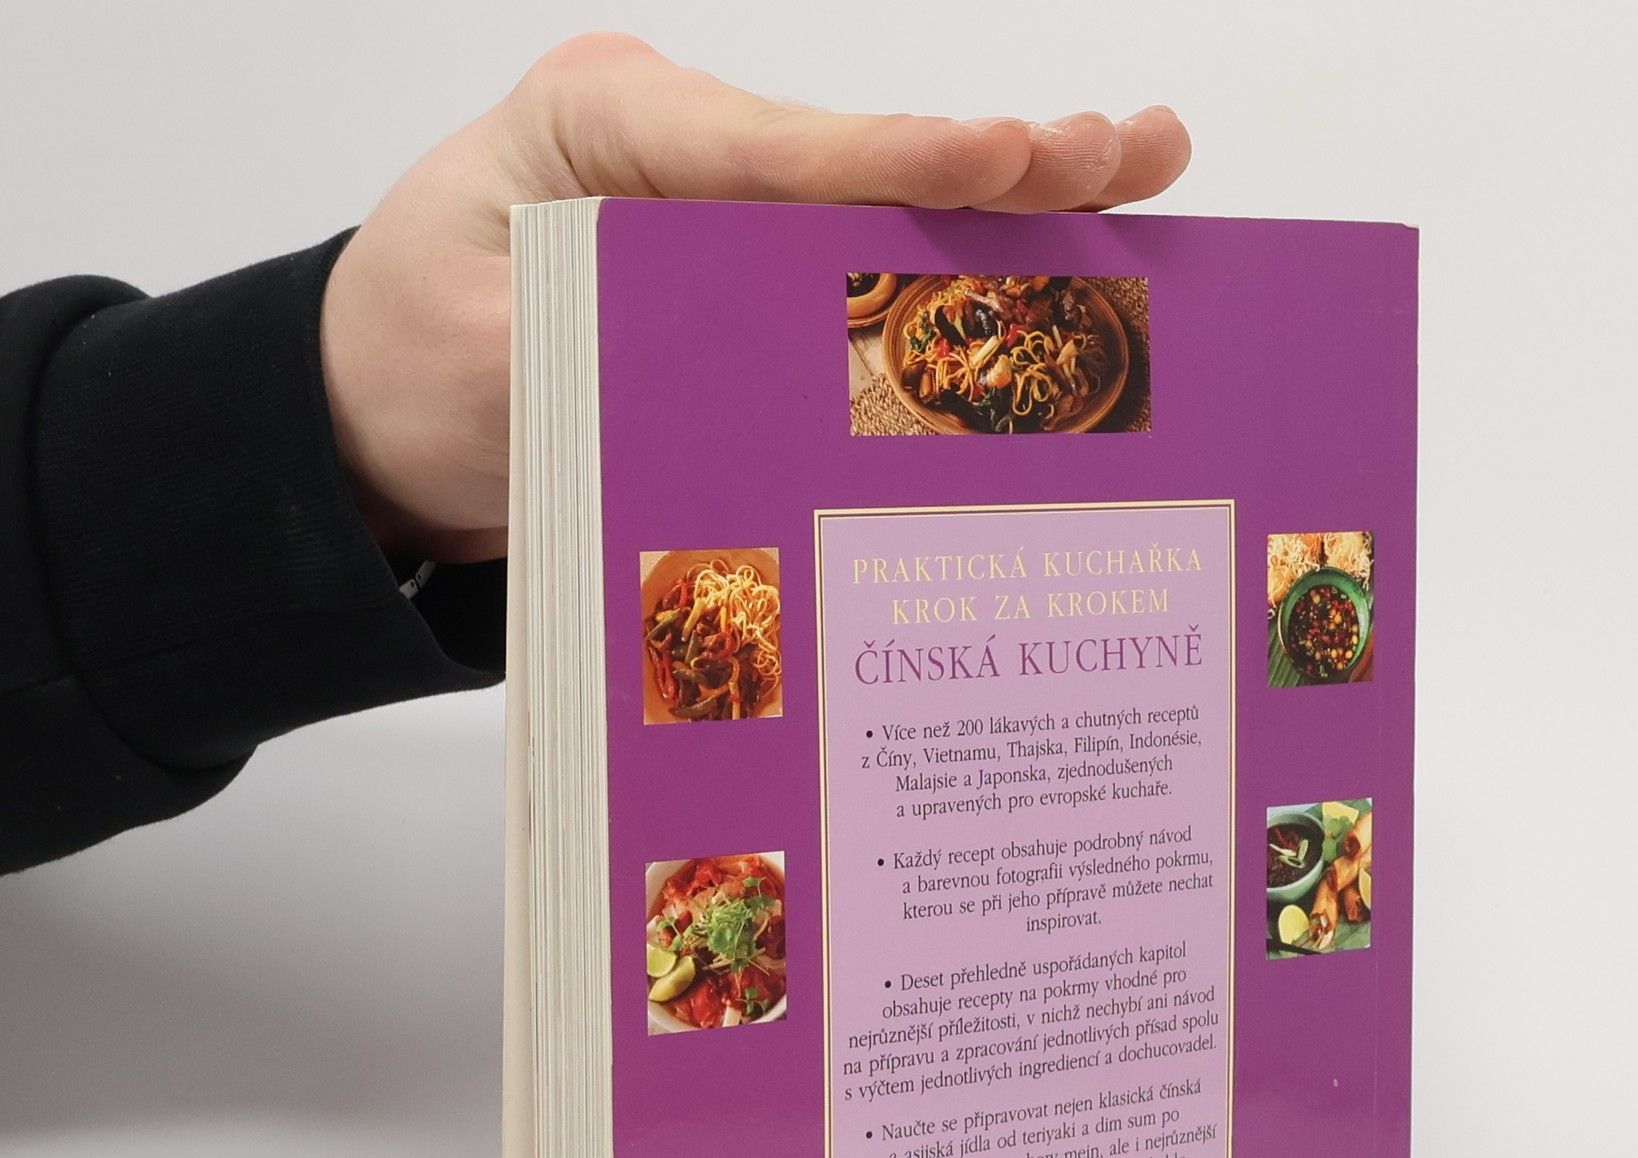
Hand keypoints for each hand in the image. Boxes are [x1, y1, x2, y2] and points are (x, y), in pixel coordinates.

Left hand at [319, 34, 1191, 562]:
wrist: (367, 417)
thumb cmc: (401, 364)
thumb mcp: (474, 358)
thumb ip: (598, 349)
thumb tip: (738, 371)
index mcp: (607, 131)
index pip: (775, 150)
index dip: (896, 165)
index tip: (1003, 162)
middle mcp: (686, 159)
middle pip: (863, 164)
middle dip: (1001, 165)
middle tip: (1132, 151)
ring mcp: (723, 219)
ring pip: (884, 216)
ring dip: (1012, 213)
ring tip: (1139, 178)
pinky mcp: (744, 285)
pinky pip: (862, 283)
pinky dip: (959, 286)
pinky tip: (1058, 281)